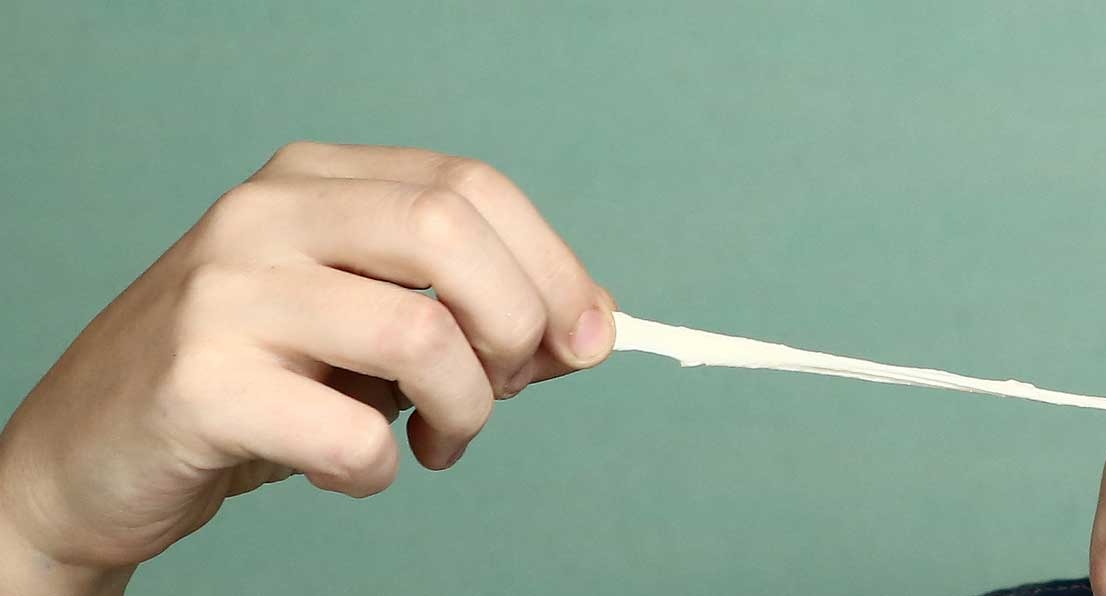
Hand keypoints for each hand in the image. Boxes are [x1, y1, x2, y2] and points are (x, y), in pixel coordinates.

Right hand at [0, 142, 615, 593]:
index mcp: (312, 182)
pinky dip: (381, 467)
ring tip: (434, 443)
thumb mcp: (369, 334)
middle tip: (505, 390)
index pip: (472, 186)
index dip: (554, 265)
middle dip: (516, 324)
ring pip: (418, 335)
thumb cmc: (253, 389)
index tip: (592, 338)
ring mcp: (224, 294)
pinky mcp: (199, 383)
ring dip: (463, 410)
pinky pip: (352, 432)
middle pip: (451, 232)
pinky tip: (354, 468)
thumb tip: (590, 332)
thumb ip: (475, 320)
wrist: (85, 457)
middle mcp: (263, 216)